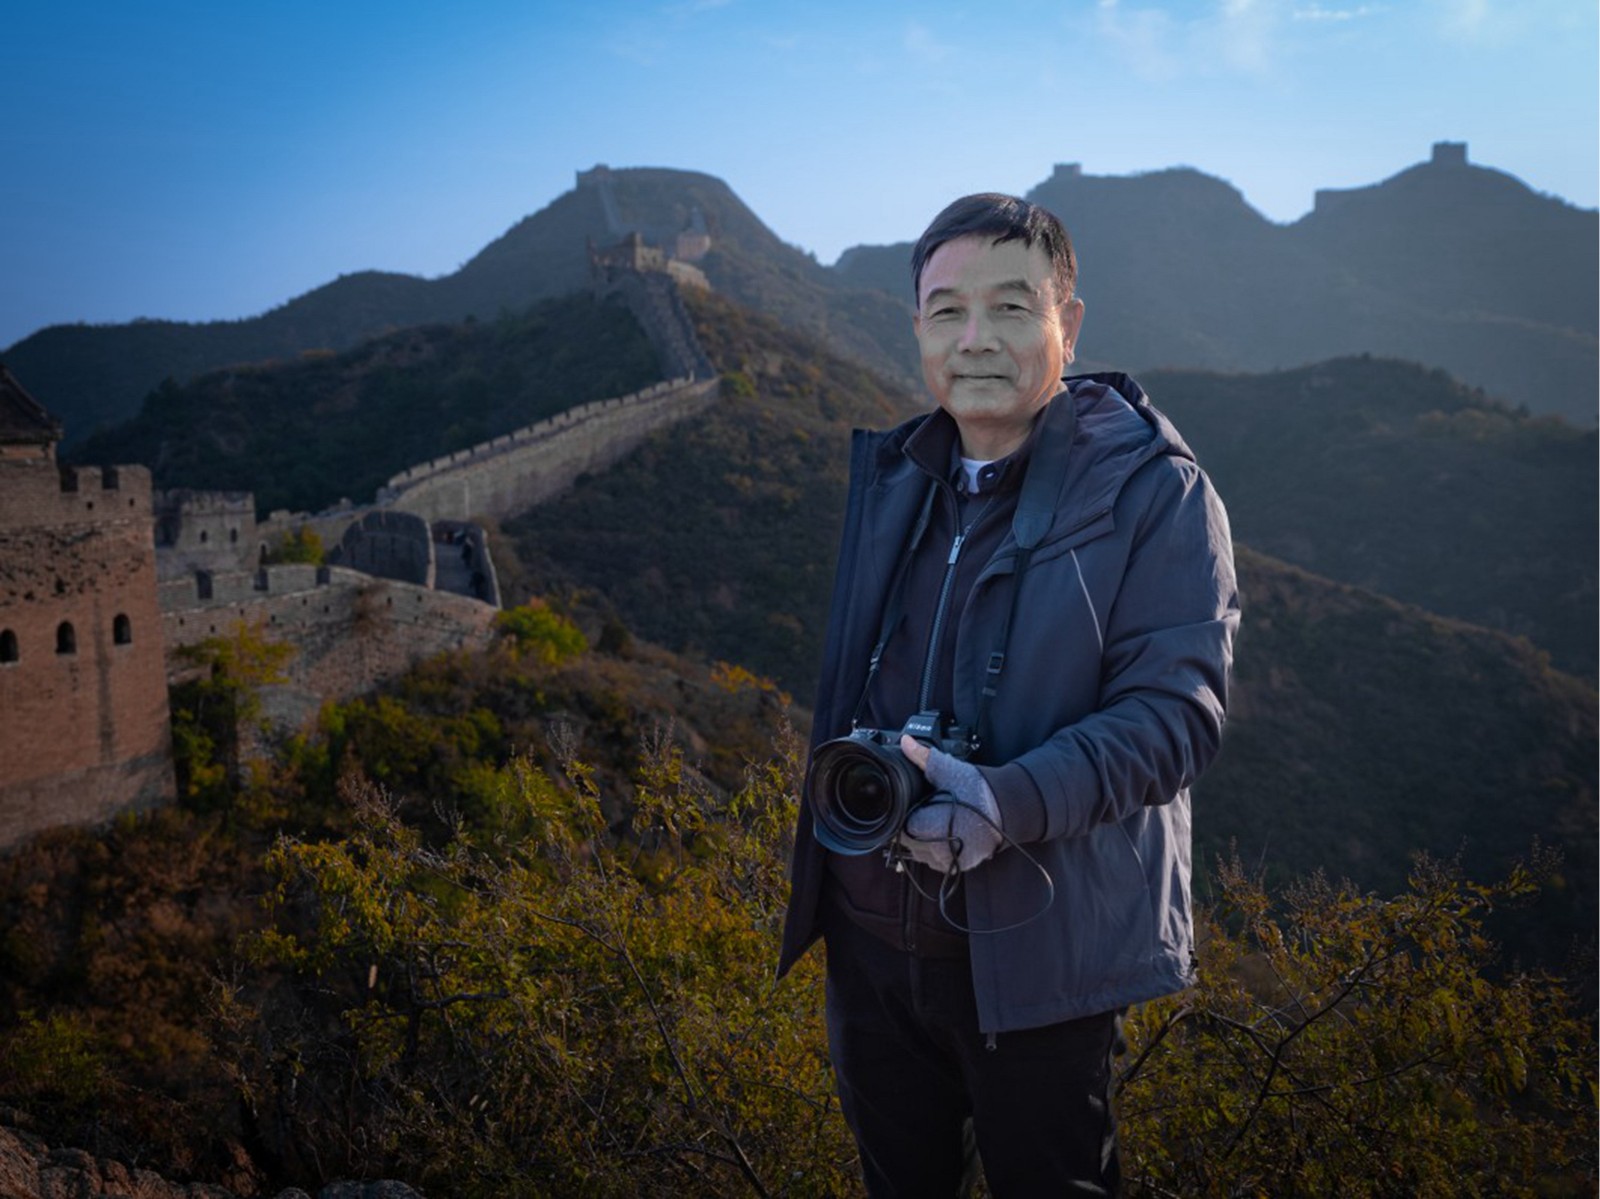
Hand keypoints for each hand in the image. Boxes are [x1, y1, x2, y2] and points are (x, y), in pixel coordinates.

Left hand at [895, 735, 1003, 873]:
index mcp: (928, 827)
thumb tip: (906, 742)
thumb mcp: (948, 769)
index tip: (913, 805)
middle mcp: (938, 849)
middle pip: (911, 842)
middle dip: (914, 827)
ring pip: (923, 853)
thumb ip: (923, 757)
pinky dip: (939, 848)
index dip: (905, 814)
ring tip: (938, 820)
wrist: (1009, 805)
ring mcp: (950, 860)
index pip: (901, 827)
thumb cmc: (979, 790)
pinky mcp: (961, 864)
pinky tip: (946, 832)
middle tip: (927, 810)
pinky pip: (940, 860)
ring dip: (925, 839)